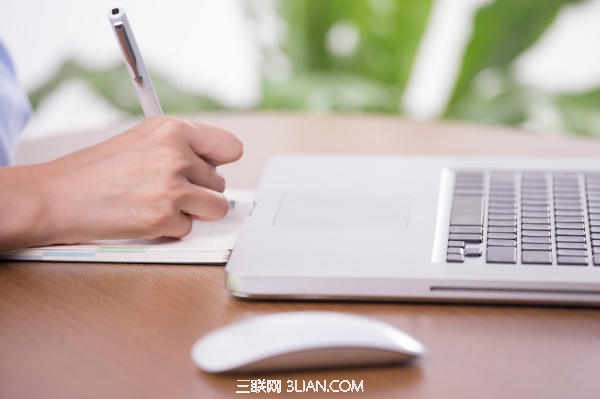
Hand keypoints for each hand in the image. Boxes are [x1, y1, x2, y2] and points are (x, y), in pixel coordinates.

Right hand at [0, 116, 242, 249]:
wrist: (56, 196)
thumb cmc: (96, 170)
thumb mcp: (142, 140)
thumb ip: (181, 147)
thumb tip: (216, 164)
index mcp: (173, 129)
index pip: (230, 147)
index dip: (219, 162)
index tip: (208, 170)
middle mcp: (177, 155)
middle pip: (220, 183)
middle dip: (198, 191)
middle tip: (164, 190)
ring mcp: (172, 187)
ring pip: (215, 208)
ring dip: (192, 212)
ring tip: (160, 204)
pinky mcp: (164, 217)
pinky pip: (189, 229)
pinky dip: (169, 229)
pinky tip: (143, 216)